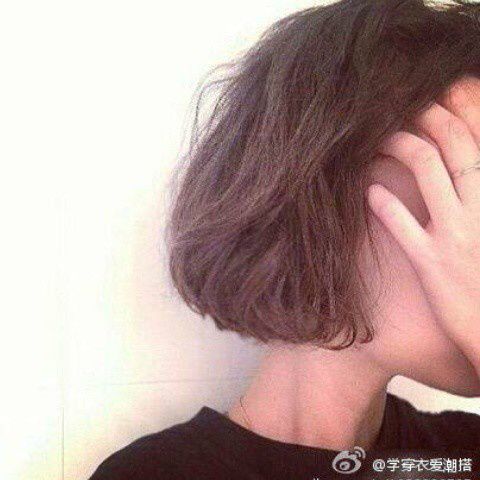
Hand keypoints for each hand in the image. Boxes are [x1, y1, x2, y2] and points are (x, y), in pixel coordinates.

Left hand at [366, 77, 479, 369]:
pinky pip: (402, 222)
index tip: (440, 95)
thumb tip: (465, 173)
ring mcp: (460, 234)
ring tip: (379, 138)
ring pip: (427, 168)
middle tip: (403, 106)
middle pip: (454, 143)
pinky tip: (369, 191)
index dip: (460, 112)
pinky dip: (382, 201)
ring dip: (399, 145)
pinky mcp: (433, 263)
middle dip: (427, 116)